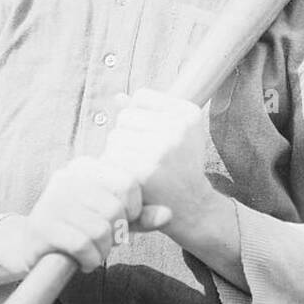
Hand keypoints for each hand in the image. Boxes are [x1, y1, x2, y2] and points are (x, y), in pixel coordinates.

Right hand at [21, 155, 167, 272]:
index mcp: (86, 166)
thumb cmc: (79, 229)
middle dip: (116, 235)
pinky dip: (90, 260)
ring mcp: (52, 200)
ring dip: (103, 251)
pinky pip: (82, 245)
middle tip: (104, 243)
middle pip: (115, 209)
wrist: (32, 248)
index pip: (128, 183)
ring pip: (100, 230)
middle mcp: (67, 177)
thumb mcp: (113, 220)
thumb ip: (140, 216)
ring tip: (92, 252)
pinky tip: (83, 262)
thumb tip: (169, 214)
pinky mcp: (42, 226)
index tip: (121, 224)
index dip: (133, 211)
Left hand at [102, 88, 217, 238]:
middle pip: (125, 116)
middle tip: (147, 156)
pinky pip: (111, 156)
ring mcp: (162, 148)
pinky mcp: (145, 170)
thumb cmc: (180, 165)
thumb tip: (118, 98)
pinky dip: (115, 167)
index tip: (154, 136)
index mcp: (188, 113)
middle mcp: (178, 127)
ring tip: (141, 167)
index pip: (142, 97)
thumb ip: (148, 112)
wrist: (192, 206)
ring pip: (115, 136)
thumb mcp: (176, 133)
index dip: (141, 117)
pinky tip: (132, 177)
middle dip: (129, 134)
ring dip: (120, 151)